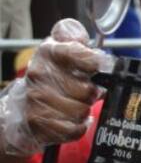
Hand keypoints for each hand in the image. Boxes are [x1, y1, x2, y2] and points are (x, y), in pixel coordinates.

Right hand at [0, 19, 111, 155]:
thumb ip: (72, 37)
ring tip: (74, 105)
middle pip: (87, 90)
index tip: (98, 67)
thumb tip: (78, 33)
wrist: (20, 109)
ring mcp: (37, 99)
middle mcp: (39, 75)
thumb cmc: (49, 79)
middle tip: (84, 92)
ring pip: (82, 111)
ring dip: (83, 111)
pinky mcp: (38, 123)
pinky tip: (69, 120)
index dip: (95, 62)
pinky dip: (78, 126)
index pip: (79, 53)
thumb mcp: (59, 52)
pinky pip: (75, 129)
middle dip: (91, 93)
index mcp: (48, 53)